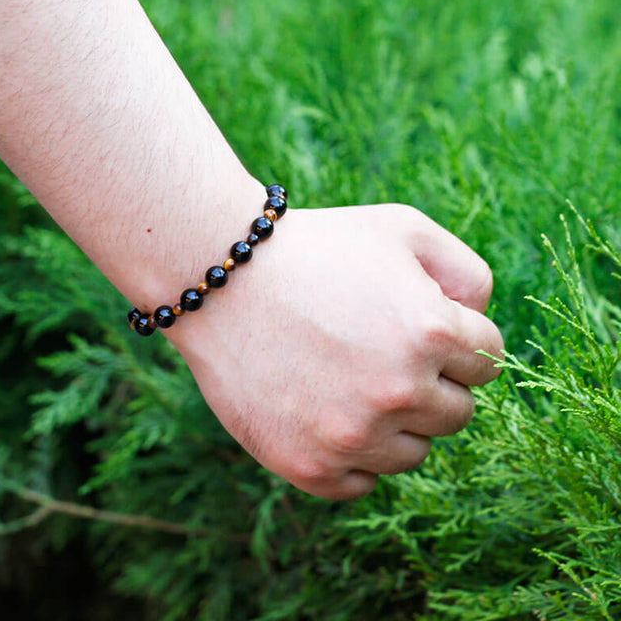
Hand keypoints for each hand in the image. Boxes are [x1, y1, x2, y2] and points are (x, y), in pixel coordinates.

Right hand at [170, 203, 502, 499]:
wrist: (223, 280)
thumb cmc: (317, 248)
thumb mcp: (402, 228)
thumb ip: (467, 273)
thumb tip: (481, 323)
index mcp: (431, 333)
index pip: (487, 361)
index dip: (456, 338)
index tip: (417, 325)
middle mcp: (398, 394)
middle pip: (457, 412)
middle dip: (432, 382)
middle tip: (381, 352)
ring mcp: (351, 437)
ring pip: (412, 452)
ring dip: (395, 422)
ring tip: (349, 379)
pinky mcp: (310, 467)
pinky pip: (362, 482)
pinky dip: (353, 455)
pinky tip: (327, 412)